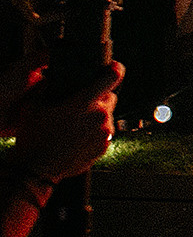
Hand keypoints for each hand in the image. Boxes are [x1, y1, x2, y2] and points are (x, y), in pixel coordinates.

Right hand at [1, 60, 122, 187]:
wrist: (36, 169)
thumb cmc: (33, 136)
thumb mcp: (34, 106)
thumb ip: (49, 89)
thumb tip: (53, 80)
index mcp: (85, 102)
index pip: (112, 77)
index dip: (115, 69)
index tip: (114, 67)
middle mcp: (99, 116)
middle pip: (110, 98)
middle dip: (99, 98)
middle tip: (82, 105)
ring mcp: (104, 133)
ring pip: (107, 117)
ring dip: (97, 117)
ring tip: (76, 125)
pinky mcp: (104, 147)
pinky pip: (105, 133)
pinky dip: (96, 132)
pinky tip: (78, 137)